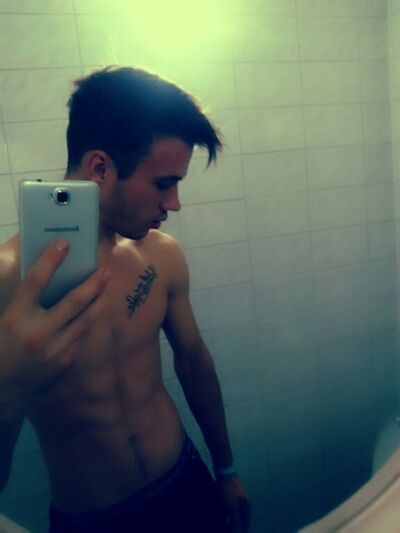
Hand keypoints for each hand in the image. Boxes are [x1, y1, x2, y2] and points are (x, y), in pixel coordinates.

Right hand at [0, 239, 109, 415]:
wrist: (4, 387)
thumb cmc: (4, 345)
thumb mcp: (7, 318)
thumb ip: (27, 298)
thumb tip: (51, 270)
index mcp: (14, 318)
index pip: (35, 281)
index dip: (50, 259)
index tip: (64, 243)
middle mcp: (36, 334)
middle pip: (74, 300)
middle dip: (93, 281)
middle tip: (104, 267)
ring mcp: (54, 350)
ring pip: (87, 318)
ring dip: (100, 297)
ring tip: (107, 282)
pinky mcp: (66, 361)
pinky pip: (84, 333)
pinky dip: (91, 317)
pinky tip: (97, 305)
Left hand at [217, 474, 251, 532]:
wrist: (224, 469)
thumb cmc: (228, 488)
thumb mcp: (231, 506)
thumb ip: (235, 521)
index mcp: (246, 507)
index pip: (245, 525)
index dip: (241, 532)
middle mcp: (244, 503)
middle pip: (241, 519)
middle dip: (236, 527)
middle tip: (229, 531)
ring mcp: (238, 497)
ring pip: (236, 513)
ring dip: (231, 520)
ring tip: (224, 526)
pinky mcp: (231, 494)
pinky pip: (230, 508)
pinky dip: (227, 513)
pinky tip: (221, 515)